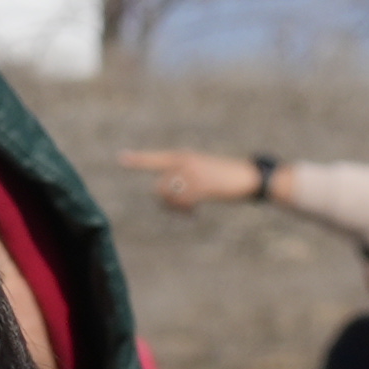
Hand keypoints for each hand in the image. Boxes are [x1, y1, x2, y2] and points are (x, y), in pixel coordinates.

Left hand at [117, 146, 270, 216]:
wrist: (247, 176)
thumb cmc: (226, 177)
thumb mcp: (203, 172)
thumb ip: (183, 179)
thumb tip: (166, 197)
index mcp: (184, 157)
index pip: (156, 158)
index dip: (138, 160)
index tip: (120, 158)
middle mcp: (184, 163)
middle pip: (160, 187)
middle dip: (166, 201)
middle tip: (182, 209)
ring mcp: (191, 175)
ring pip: (169, 196)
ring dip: (176, 207)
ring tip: (189, 209)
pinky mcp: (200, 186)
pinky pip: (181, 202)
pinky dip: (185, 210)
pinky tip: (194, 212)